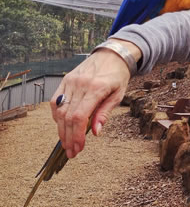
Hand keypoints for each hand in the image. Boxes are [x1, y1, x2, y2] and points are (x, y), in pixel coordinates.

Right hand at [50, 39, 141, 158]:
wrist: (112, 55)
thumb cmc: (118, 75)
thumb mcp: (118, 95)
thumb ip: (105, 113)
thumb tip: (95, 132)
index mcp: (96, 88)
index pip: (79, 117)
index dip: (77, 135)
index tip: (78, 148)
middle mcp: (80, 85)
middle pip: (67, 116)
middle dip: (68, 137)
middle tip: (71, 151)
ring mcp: (70, 81)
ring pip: (59, 110)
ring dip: (61, 130)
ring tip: (67, 143)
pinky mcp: (65, 80)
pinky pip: (55, 101)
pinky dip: (57, 115)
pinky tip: (62, 125)